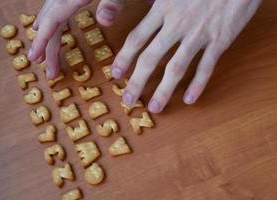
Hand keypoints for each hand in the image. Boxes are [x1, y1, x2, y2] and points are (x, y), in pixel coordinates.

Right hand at [28, 0, 124, 78]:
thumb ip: (113, 2)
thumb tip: (103, 21)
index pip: (53, 20)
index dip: (44, 41)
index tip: (36, 59)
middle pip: (50, 20)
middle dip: (47, 46)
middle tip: (48, 70)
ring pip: (51, 13)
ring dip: (47, 33)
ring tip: (42, 49)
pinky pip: (58, 7)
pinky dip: (53, 19)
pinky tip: (52, 23)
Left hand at [111, 0, 261, 112]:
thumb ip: (157, 6)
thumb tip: (144, 22)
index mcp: (163, 8)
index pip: (137, 39)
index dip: (124, 58)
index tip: (116, 75)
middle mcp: (177, 24)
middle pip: (151, 58)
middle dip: (137, 82)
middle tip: (128, 100)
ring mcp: (198, 33)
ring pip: (177, 67)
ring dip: (164, 90)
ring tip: (155, 107)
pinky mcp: (220, 39)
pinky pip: (206, 66)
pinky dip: (198, 84)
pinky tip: (190, 99)